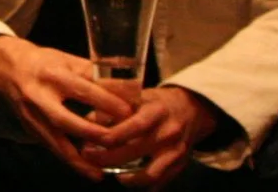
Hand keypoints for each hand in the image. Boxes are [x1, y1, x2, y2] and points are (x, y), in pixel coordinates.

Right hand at [0, 36, 131, 179]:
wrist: (5, 68)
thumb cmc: (43, 62)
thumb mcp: (66, 59)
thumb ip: (93, 75)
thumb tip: (125, 90)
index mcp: (52, 74)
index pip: (83, 90)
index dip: (107, 102)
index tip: (130, 113)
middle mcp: (39, 96)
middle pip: (65, 120)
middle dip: (92, 133)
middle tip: (116, 142)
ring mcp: (31, 115)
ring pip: (55, 140)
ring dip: (79, 159)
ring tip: (100, 172)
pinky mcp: (30, 128)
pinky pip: (52, 147)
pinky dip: (70, 160)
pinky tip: (88, 170)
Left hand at [81, 86, 214, 186]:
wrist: (190, 109)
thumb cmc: (155, 101)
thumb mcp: (136, 94)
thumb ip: (111, 104)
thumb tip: (87, 121)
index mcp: (156, 111)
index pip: (135, 126)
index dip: (112, 136)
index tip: (91, 141)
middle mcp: (168, 132)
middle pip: (137, 152)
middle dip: (108, 158)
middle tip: (89, 156)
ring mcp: (176, 151)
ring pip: (150, 174)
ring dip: (126, 178)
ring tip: (109, 172)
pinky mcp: (180, 165)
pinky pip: (160, 183)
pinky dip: (142, 185)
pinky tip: (127, 178)